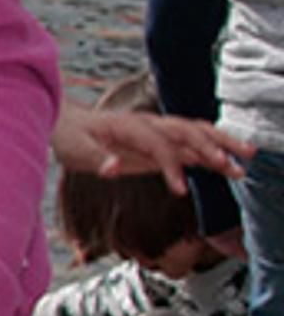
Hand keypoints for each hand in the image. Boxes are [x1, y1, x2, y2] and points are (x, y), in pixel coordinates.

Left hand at [53, 102, 247, 190]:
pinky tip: (231, 163)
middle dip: (211, 148)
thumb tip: (113, 169)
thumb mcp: (75, 150)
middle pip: (188, 132)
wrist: (69, 123)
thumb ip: (96, 159)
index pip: (158, 145)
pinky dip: (213, 150)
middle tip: (232, 166)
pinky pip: (192, 143)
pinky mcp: (162, 141)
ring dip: (222, 144)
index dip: (171, 166)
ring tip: (246, 159)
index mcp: (130, 127)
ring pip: (197, 133)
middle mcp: (150, 125)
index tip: (180, 191)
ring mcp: (158, 131)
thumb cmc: (71, 137)